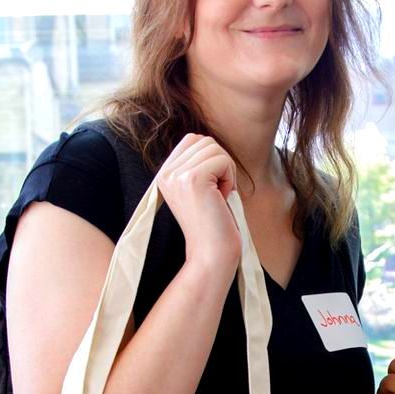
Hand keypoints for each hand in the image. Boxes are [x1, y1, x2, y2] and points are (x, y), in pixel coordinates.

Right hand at [156, 134, 240, 280]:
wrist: (211, 253)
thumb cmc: (213, 223)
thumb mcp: (200, 189)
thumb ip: (197, 164)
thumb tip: (208, 142)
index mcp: (164, 174)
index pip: (193, 140)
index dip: (211, 158)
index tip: (212, 187)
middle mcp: (166, 173)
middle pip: (205, 141)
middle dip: (220, 164)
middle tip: (218, 193)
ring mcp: (177, 175)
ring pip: (215, 149)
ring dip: (226, 172)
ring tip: (219, 197)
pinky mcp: (193, 179)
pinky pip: (223, 160)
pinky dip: (230, 179)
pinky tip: (222, 199)